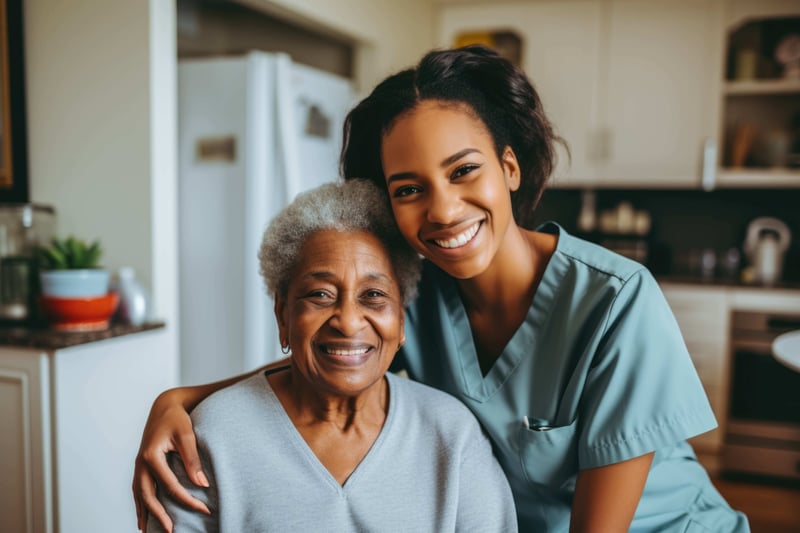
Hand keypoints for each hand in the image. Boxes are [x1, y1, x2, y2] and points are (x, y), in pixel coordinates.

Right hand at [132, 389, 210, 531]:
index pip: (170, 485)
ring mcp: (138, 465)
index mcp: (151, 456)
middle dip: (159, 515)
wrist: (164, 406)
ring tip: (147, 532)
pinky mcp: (140, 465)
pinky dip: (140, 504)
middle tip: (170, 531)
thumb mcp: (187, 435)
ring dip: (144, 514)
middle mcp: (141, 463)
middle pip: (148, 496)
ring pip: (139, 495)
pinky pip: (137, 489)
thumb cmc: (177, 419)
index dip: (187, 499)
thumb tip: (201, 485)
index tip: (204, 509)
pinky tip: (143, 517)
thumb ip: (192, 459)